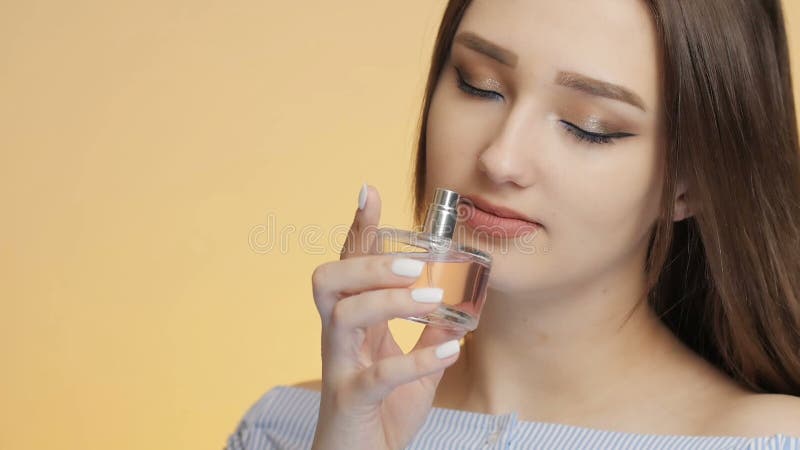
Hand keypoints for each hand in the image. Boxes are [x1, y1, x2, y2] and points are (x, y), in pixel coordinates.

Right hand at [310, 184, 464, 449]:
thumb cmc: (379, 414)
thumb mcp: (413, 370)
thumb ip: (431, 336)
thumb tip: (462, 307)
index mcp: (352, 325)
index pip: (348, 266)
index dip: (356, 229)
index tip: (370, 191)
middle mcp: (338, 338)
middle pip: (330, 281)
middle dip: (369, 262)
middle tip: (416, 263)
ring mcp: (339, 368)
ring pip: (345, 316)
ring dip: (390, 299)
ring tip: (432, 297)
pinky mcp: (351, 400)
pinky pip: (376, 375)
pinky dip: (415, 359)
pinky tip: (449, 352)